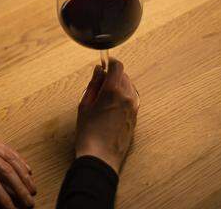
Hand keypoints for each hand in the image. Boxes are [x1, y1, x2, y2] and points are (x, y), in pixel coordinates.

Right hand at [75, 59, 139, 173]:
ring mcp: (134, 107)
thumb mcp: (85, 105)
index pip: (117, 66)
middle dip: (112, 75)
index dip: (110, 62)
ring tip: (104, 97)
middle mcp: (127, 97)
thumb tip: (99, 71)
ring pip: (128, 87)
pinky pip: (131, 98)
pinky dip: (122, 96)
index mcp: (113, 91)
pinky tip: (110, 107)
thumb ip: (93, 84)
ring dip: (118, 86)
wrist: (101, 157)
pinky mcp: (135, 117)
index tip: (103, 64)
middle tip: (99, 84)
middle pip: (123, 76)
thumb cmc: (89, 133)